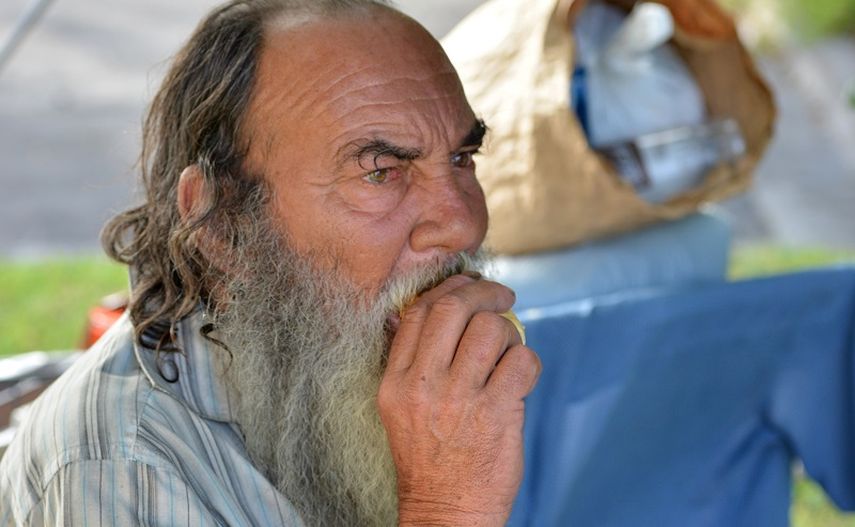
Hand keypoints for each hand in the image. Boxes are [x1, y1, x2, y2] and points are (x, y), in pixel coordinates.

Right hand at [378, 274, 540, 525]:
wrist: (445, 510)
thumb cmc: (428, 457)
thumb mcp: (399, 408)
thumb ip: (409, 361)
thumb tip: (418, 311)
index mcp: (396, 381)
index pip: (417, 312)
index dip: (447, 288)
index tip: (468, 286)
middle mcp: (423, 385)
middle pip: (453, 308)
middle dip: (484, 292)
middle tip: (502, 295)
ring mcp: (459, 399)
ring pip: (491, 328)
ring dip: (508, 330)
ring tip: (509, 348)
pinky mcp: (495, 414)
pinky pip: (521, 361)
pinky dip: (528, 361)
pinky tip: (522, 376)